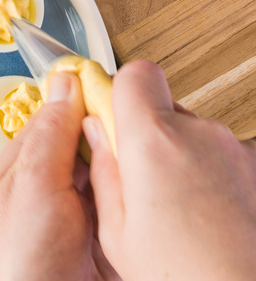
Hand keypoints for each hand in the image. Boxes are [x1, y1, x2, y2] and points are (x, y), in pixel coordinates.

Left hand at [0, 72, 119, 280]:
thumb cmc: (20, 257)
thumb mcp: (32, 184)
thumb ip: (49, 135)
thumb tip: (63, 84)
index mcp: (25, 164)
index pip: (56, 115)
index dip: (84, 99)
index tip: (113, 89)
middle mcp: (51, 183)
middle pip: (88, 141)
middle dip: (111, 135)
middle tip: (133, 130)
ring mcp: (78, 209)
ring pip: (110, 170)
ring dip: (124, 166)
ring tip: (136, 163)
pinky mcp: (102, 232)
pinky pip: (124, 201)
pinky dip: (135, 195)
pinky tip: (143, 193)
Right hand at [84, 60, 255, 279]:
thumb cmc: (185, 274)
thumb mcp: (116, 230)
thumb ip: (103, 170)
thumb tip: (94, 135)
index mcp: (154, 143)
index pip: (135, 74)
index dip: (117, 89)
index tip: (105, 112)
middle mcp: (199, 135)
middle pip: (161, 104)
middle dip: (144, 131)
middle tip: (135, 174)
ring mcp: (234, 148)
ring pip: (190, 131)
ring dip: (176, 154)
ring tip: (172, 204)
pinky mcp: (255, 164)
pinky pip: (217, 153)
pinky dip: (205, 172)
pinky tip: (199, 210)